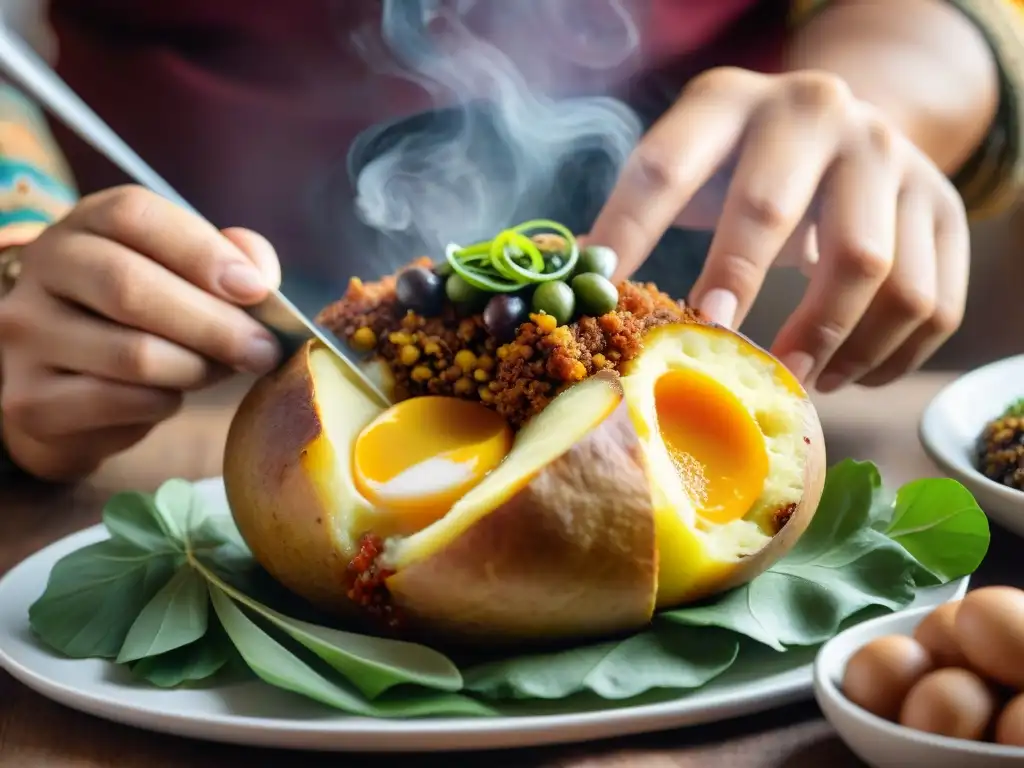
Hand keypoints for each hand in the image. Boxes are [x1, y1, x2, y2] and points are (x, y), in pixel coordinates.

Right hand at [0, 185, 282, 480]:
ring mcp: (28, 332)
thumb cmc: (150, 319)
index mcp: (87, 223)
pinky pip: (122, 402)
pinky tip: (173, 395)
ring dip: (197, 368)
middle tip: (263, 350)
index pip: (135, 217)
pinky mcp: (32, 397)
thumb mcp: (190, 275)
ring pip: (133, 354)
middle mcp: (45, 267)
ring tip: (221, 371)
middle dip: (215, 324)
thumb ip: (234, 261)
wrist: (77, 390)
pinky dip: (166, 402)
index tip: (256, 290)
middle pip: (130, 287)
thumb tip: (260, 279)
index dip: (203, 252)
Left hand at [590, 67, 969, 391]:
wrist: (853, 125)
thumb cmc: (745, 165)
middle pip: (773, 210)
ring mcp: (893, 157)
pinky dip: (887, 356)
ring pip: (870, 268)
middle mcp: (817, 114)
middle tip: (712, 345)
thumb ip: (642, 211)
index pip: (664, 168)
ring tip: (787, 377)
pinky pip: (931, 302)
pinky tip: (844, 374)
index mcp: (730, 103)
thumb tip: (578, 290)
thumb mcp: (695, 162)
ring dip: (824, 341)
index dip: (630, 236)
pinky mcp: (945, 206)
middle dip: (734, 284)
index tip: (610, 302)